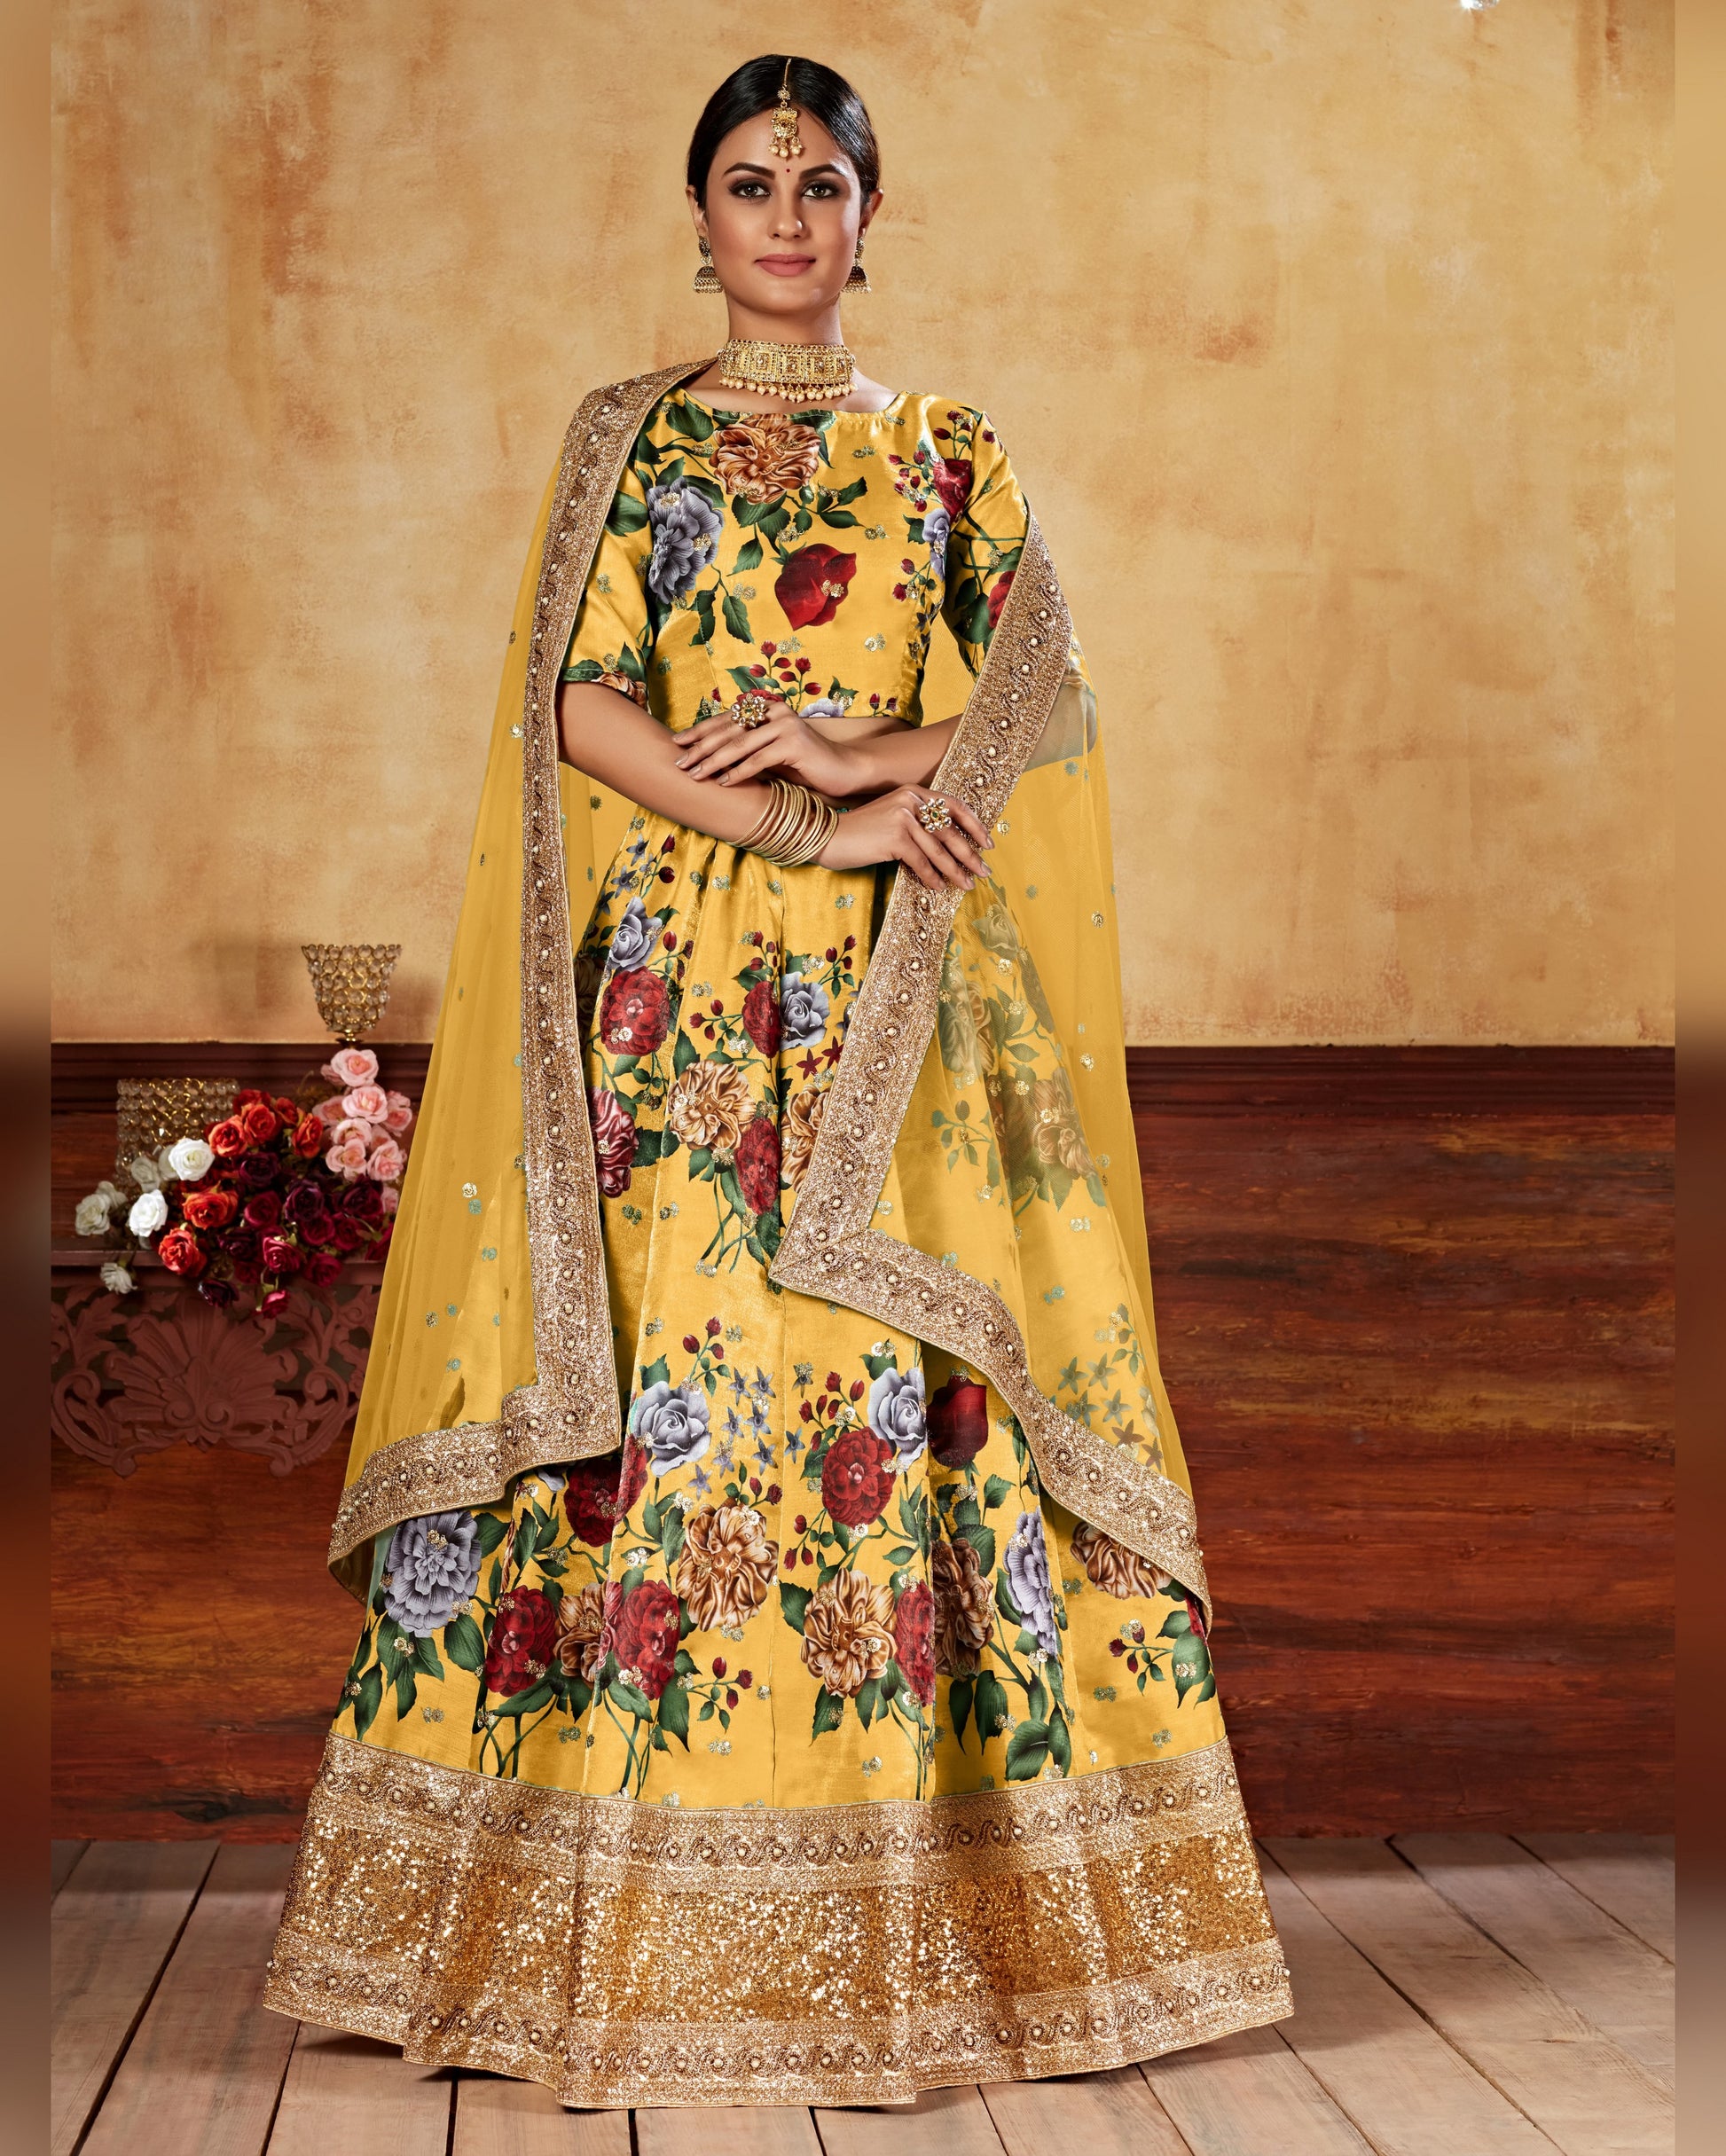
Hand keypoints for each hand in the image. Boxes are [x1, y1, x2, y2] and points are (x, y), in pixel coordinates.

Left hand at [673, 696, 863, 797]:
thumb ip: (746, 747)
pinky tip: (723, 783)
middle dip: (700, 748)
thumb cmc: (804, 763)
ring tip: (695, 775)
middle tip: (679, 763)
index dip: (699, 730)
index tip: (677, 743)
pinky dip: (739, 772)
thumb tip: (708, 755)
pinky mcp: (794, 744)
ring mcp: (785, 725)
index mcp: (767, 708)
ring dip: (713, 762)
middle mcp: (775, 711)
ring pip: (740, 744)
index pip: (726, 718)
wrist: (843, 769)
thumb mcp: (770, 751)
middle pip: (729, 729)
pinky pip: (758, 759)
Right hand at [815, 787, 993, 891]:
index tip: (988, 842)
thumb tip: (949, 845)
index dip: (974, 825)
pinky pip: (921, 862)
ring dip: (955, 871)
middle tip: (985, 871)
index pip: (953, 806)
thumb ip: (918, 822)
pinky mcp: (895, 837)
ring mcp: (903, 818)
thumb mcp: (893, 817)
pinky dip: (932, 877)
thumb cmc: (862, 832)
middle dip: (970, 854)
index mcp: (913, 792)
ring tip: (967, 885)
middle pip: (950, 831)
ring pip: (938, 850)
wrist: (828, 835)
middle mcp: (910, 801)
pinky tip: (939, 888)